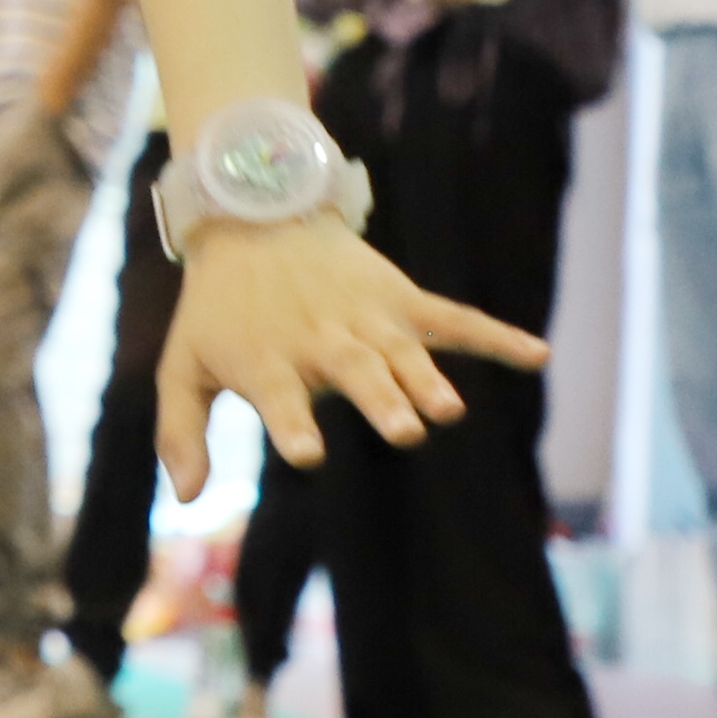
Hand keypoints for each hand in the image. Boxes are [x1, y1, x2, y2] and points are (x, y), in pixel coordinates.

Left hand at [156, 213, 541, 489]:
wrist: (254, 218)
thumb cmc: (218, 310)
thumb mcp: (183, 364)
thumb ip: (179, 431)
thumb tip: (183, 498)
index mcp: (268, 361)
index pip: (279, 398)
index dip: (292, 425)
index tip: (308, 454)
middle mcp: (322, 341)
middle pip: (357, 374)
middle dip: (382, 402)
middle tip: (406, 432)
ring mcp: (368, 319)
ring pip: (404, 352)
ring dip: (428, 379)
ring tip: (450, 410)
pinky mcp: (402, 300)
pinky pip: (455, 319)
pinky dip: (496, 336)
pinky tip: (537, 355)